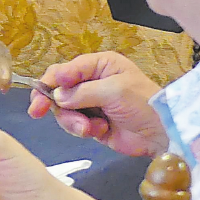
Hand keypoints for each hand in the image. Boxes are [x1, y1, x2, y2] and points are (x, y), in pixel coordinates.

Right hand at [29, 52, 167, 155]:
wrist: (163, 134)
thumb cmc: (144, 103)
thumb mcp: (114, 91)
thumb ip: (82, 92)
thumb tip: (56, 97)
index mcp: (99, 66)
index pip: (65, 70)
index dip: (51, 81)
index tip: (41, 95)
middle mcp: (92, 82)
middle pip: (59, 89)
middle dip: (53, 103)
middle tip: (37, 112)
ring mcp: (91, 103)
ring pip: (64, 110)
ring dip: (72, 120)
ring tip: (87, 128)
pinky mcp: (93, 123)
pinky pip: (75, 125)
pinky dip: (83, 129)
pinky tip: (99, 130)